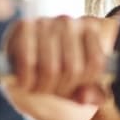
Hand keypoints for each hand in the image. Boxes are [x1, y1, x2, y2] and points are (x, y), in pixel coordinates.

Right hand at [4, 15, 119, 104]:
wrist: (24, 57)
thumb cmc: (58, 71)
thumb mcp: (80, 84)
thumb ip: (92, 94)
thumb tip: (86, 97)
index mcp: (90, 28)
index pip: (95, 63)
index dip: (83, 83)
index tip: (73, 87)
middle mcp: (69, 22)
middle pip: (72, 69)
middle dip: (61, 88)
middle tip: (51, 91)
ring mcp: (46, 21)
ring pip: (50, 69)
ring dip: (42, 87)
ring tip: (38, 89)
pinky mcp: (24, 26)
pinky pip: (27, 62)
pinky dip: (26, 80)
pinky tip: (24, 83)